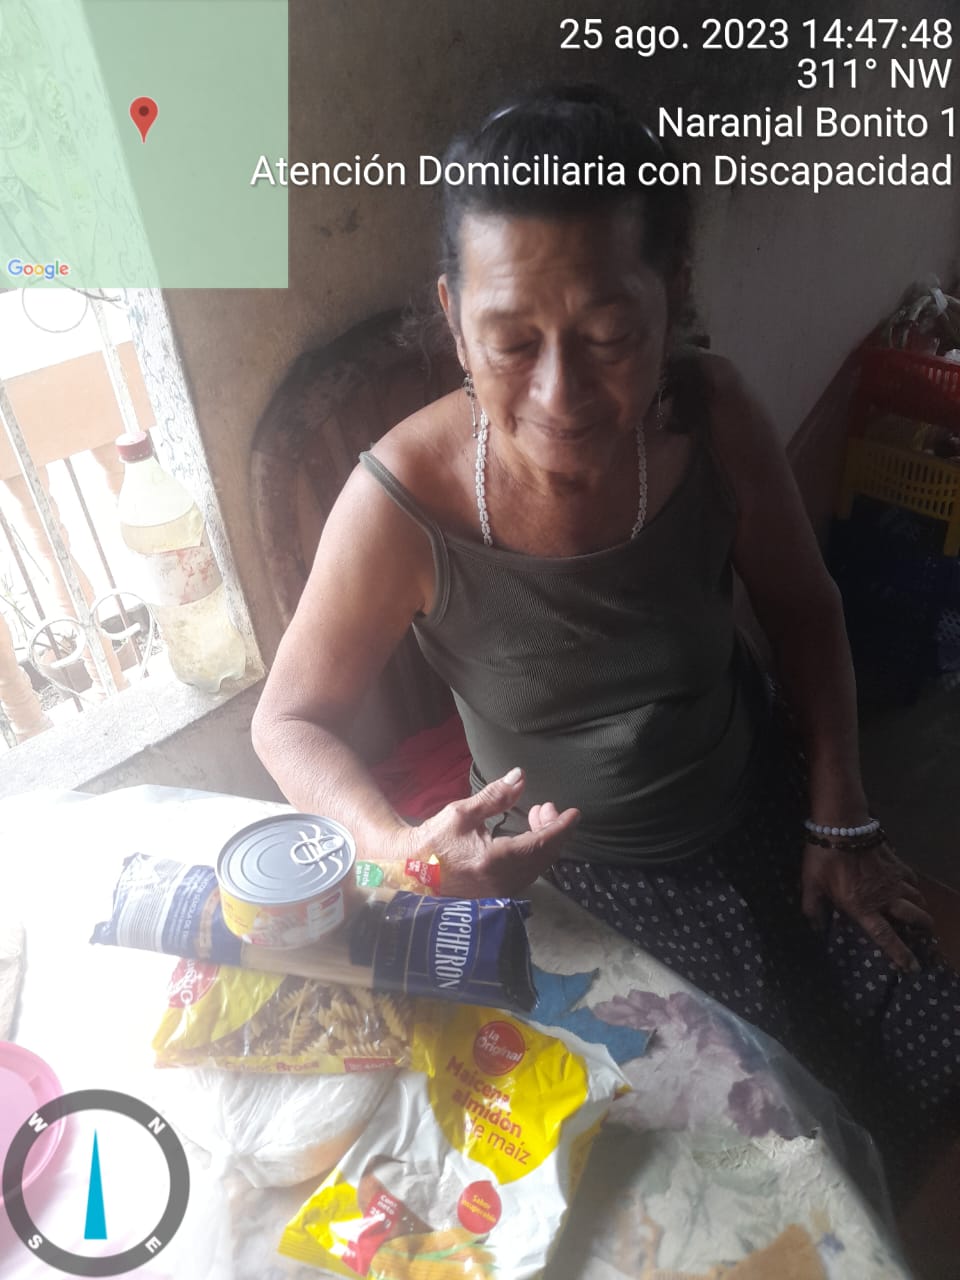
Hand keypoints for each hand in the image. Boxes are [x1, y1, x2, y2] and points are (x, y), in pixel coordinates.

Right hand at [401, 768, 579, 897]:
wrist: (408, 874)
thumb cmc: (432, 841)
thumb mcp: (462, 813)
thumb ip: (495, 797)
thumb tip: (519, 777)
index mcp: (495, 860)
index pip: (542, 844)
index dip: (561, 827)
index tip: (574, 813)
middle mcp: (503, 882)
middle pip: (545, 856)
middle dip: (552, 829)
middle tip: (544, 806)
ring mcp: (500, 893)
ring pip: (538, 867)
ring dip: (543, 841)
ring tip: (534, 816)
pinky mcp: (497, 896)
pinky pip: (526, 874)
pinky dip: (533, 854)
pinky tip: (525, 838)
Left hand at [800, 839, 933, 970]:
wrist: (842, 826)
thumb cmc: (824, 856)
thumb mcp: (811, 883)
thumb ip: (812, 906)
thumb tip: (813, 926)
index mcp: (862, 907)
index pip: (885, 936)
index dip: (900, 953)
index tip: (913, 967)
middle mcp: (884, 897)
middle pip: (914, 917)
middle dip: (923, 928)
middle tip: (926, 935)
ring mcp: (894, 879)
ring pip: (917, 898)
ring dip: (921, 908)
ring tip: (921, 913)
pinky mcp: (897, 863)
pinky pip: (912, 879)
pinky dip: (914, 886)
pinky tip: (910, 887)